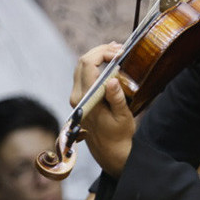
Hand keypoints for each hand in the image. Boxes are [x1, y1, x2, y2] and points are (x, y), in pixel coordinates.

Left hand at [72, 43, 135, 175]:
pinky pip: (84, 74)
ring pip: (81, 66)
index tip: (121, 52)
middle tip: (120, 48)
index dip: (103, 53)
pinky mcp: (80, 98)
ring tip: (117, 52)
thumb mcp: (123, 117)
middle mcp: (77, 96)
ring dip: (98, 56)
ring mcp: (77, 97)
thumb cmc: (119, 135)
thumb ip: (116, 98)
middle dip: (101, 51)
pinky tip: (109, 62)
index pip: (88, 64)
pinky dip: (95, 64)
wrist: (110, 151)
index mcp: (86, 99)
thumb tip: (113, 80)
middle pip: (82, 61)